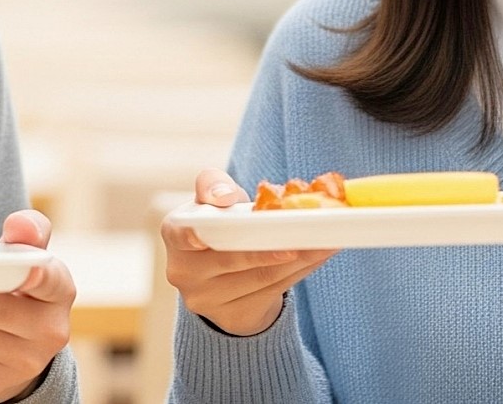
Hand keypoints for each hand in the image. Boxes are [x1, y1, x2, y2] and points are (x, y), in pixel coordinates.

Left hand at [0, 210, 73, 403]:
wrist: (12, 353)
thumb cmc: (17, 291)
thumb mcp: (27, 260)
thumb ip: (27, 233)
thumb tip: (19, 226)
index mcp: (60, 292)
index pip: (51, 281)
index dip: (38, 276)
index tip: (23, 270)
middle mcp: (48, 332)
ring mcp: (19, 362)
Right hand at [161, 169, 334, 337]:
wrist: (222, 277)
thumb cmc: (219, 227)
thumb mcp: (212, 202)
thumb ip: (213, 186)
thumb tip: (224, 198)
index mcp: (176, 236)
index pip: (180, 233)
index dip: (193, 234)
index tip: (209, 233)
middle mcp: (184, 273)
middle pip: (234, 257)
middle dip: (271, 244)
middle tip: (306, 231)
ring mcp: (208, 301)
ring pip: (261, 276)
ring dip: (299, 257)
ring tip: (326, 239)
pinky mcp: (234, 317)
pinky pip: (275, 290)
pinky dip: (301, 270)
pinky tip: (320, 254)